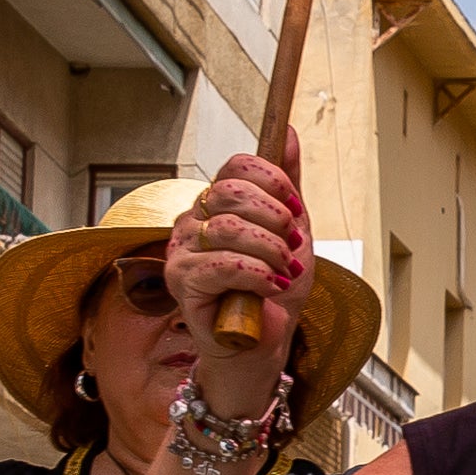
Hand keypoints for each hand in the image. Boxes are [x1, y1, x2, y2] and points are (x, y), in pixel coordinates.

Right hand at [164, 144, 313, 409]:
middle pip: (231, 192)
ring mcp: (182, 248)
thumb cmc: (273, 290)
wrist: (265, 342)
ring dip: (270, 251)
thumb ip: (287, 184)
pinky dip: (256, 274)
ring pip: (228, 228)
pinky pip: (221, 263)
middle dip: (274, 218)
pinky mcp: (180, 279)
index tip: (295, 210)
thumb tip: (286, 132)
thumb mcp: (292, 231)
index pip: (236, 167)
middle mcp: (193, 219)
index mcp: (217, 203)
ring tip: (283, 271)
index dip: (273, 181)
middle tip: (291, 244)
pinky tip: (271, 286)